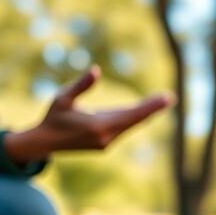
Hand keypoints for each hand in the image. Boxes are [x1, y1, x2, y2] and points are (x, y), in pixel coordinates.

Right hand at [5, 66, 173, 162]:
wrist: (44, 143)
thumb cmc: (53, 116)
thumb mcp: (62, 98)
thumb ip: (80, 85)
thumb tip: (96, 70)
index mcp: (98, 125)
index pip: (131, 114)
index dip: (150, 106)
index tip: (166, 98)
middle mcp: (106, 137)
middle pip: (135, 121)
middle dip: (152, 109)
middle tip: (170, 97)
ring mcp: (106, 143)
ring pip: (130, 125)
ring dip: (144, 114)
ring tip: (161, 101)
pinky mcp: (105, 144)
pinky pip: (124, 128)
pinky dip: (134, 119)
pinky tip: (143, 111)